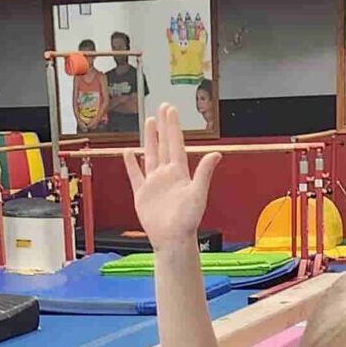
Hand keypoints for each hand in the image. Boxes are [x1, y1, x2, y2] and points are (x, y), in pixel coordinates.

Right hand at [123, 103, 219, 251]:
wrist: (172, 239)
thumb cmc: (187, 221)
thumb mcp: (198, 194)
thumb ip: (204, 172)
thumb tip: (217, 154)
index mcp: (179, 173)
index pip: (176, 144)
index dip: (173, 127)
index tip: (171, 110)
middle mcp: (166, 175)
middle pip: (164, 144)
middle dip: (163, 126)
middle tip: (163, 107)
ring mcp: (154, 183)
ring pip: (151, 155)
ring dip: (150, 139)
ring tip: (149, 122)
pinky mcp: (142, 194)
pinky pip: (135, 175)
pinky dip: (131, 164)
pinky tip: (129, 153)